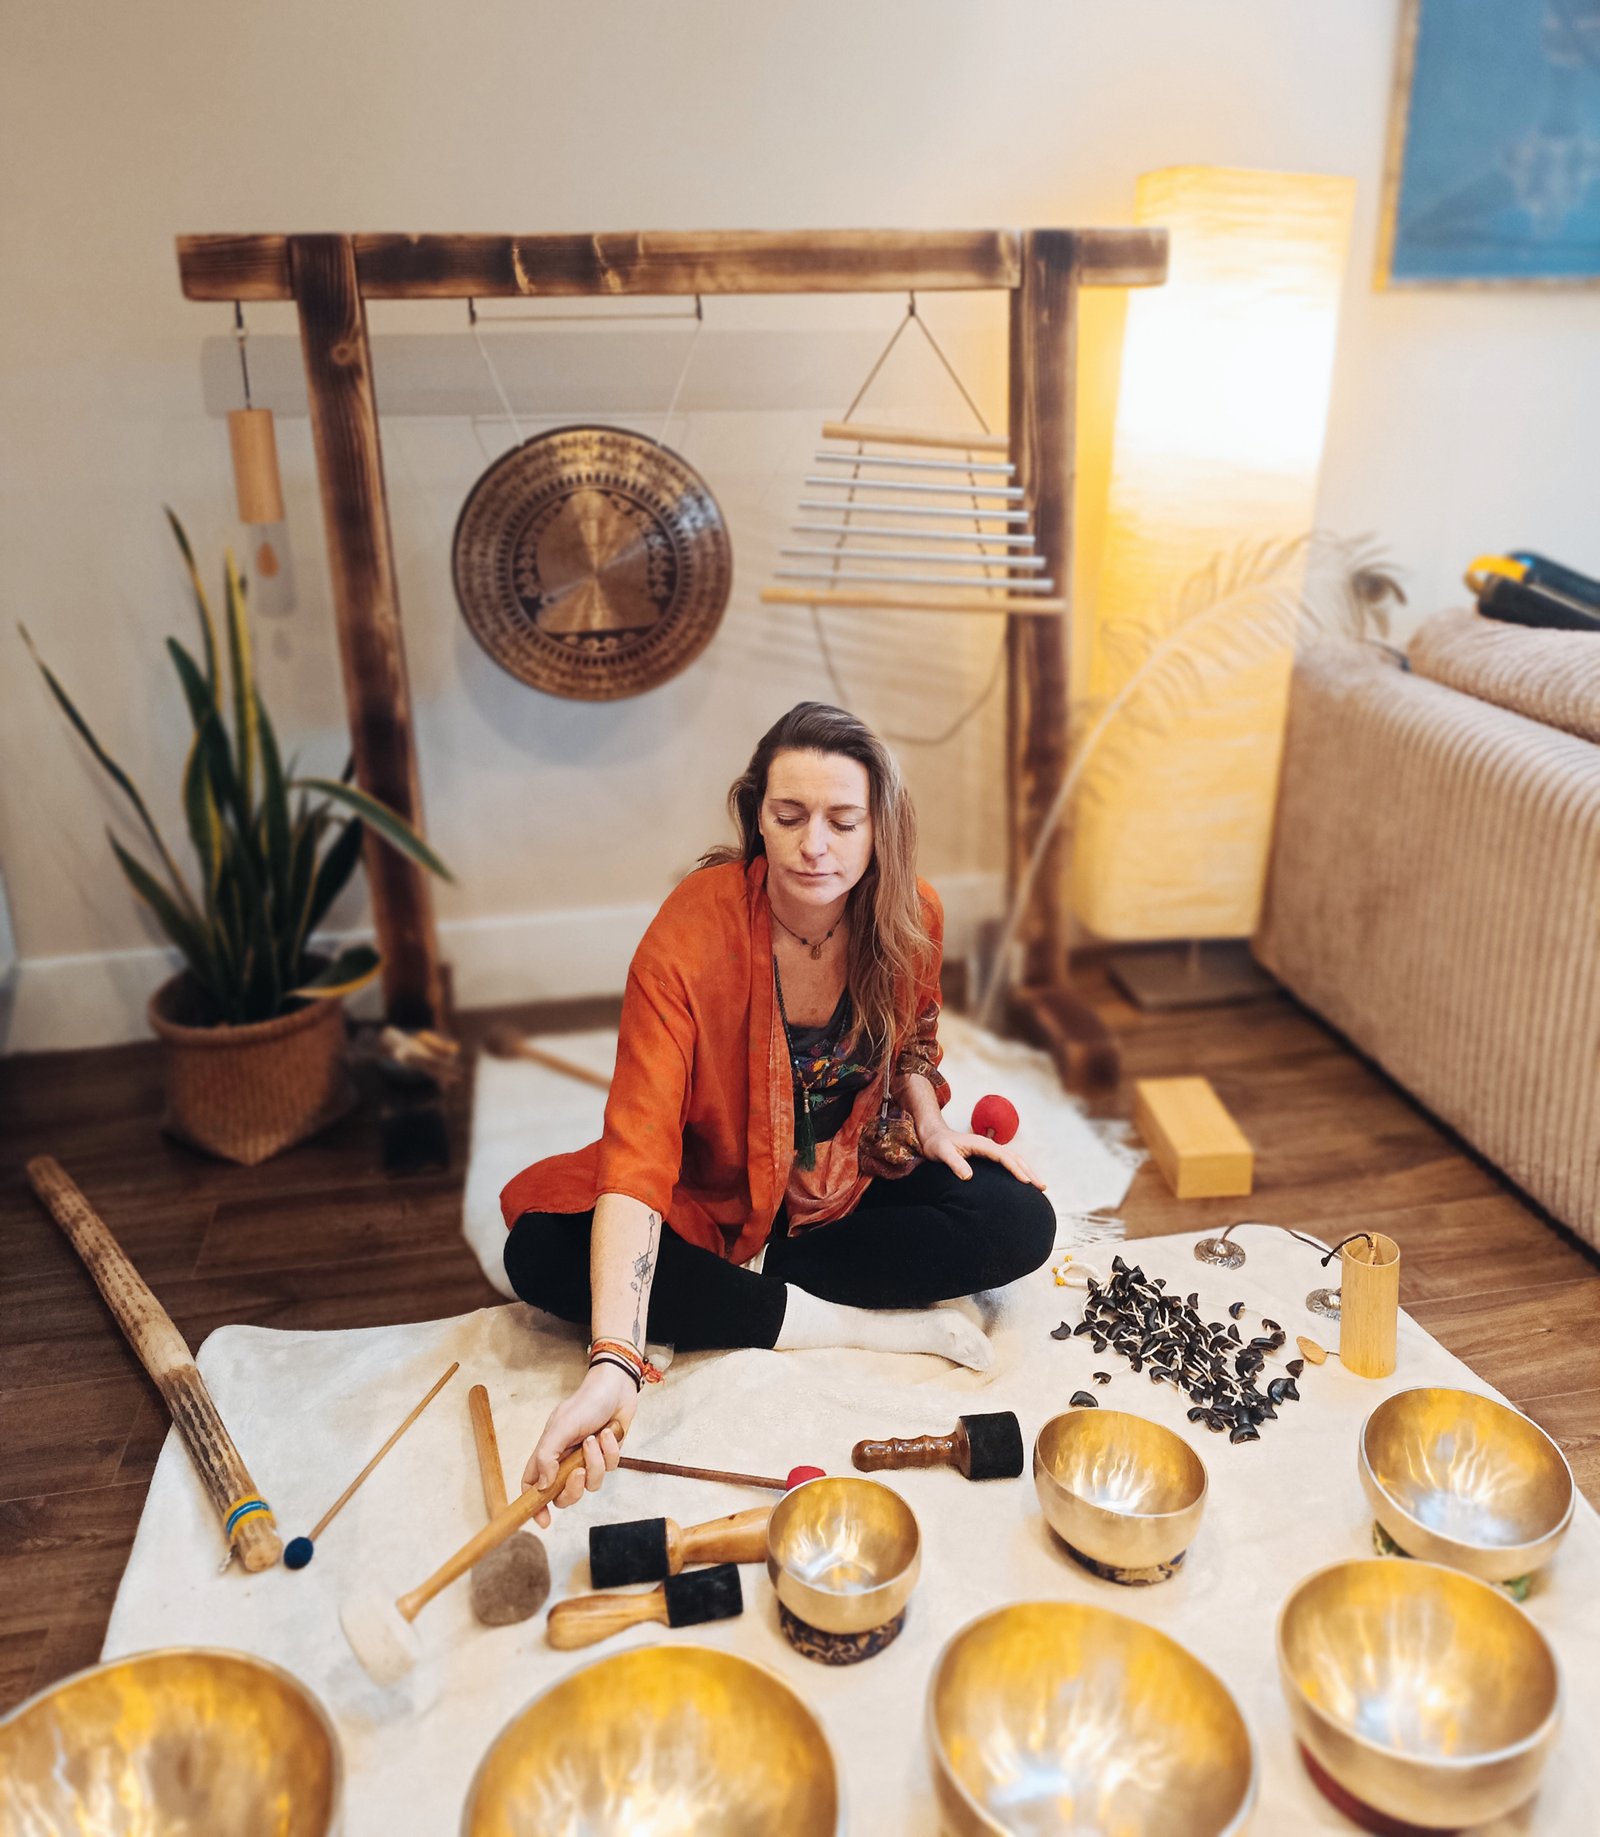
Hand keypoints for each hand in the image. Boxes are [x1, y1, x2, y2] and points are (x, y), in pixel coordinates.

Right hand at [521, 1360, 639, 1527]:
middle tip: (579, 1471)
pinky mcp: (608, 1455)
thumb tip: (542, 1487)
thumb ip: (547, 1456)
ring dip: (595, 1462)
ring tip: (595, 1438)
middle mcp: (566, 1459)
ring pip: (590, 1483)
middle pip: (564, 1494)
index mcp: (548, 1452)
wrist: (616, 1386)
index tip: (542, 1520)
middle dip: (573, 1488)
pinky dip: (610, 1451)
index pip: (533, 1484)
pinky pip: (610, 1467)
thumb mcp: (561, 1426)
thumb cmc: (585, 1402)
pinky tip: (608, 1433)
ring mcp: (588, 1458)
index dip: (535, 1505)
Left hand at [919, 1123, 1043, 1189]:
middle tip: (1042, 1187)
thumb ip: (954, 1163)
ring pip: (1015, 1160)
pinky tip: (1024, 1183)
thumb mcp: (942, 1153)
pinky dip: (1020, 1171)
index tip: (1025, 1182)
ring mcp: (990, 1151)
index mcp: (982, 1144)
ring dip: (1028, 1172)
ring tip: (1040, 1187)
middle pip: (1015, 1158)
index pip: (1004, 1157)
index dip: (1015, 1169)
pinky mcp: (989, 1157)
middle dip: (1030, 1172)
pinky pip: (1008, 1164)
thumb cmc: (937, 1145)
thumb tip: (968, 1176)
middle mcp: (989, 1146)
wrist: (933, 1136)